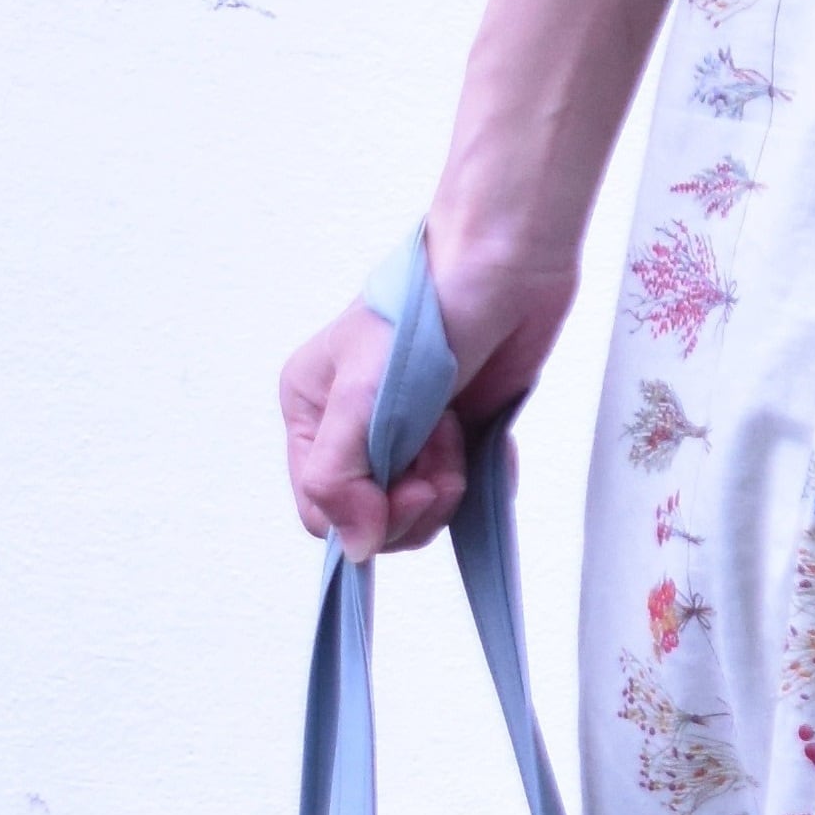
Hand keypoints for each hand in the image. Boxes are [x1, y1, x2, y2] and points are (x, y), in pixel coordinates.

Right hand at [278, 232, 578, 560]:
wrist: (504, 264)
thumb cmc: (426, 311)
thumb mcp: (363, 396)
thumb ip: (341, 476)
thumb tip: (354, 550)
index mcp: (310, 414)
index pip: (321, 511)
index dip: (367, 516)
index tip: (412, 486)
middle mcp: (352, 430)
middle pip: (373, 520)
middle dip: (415, 500)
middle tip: (443, 448)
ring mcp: (407, 434)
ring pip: (421, 512)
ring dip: (448, 485)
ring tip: (458, 431)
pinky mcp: (457, 433)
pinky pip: (465, 492)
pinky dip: (482, 478)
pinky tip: (487, 441)